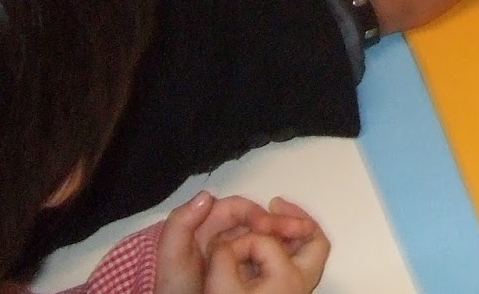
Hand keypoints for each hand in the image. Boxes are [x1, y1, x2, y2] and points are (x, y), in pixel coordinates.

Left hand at [155, 193, 325, 293]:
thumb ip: (180, 224)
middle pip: (257, 219)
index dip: (256, 213)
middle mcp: (224, 232)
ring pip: (265, 235)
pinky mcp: (245, 267)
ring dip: (286, 235)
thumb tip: (207, 195)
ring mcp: (236, 250)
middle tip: (303, 230)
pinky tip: (293, 256)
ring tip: (305, 239)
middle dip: (280, 222)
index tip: (269, 227)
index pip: (239, 209)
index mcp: (208, 224)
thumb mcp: (172, 257)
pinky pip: (266, 253)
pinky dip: (281, 251)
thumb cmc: (176, 288)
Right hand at [205, 225, 329, 293]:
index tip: (226, 250)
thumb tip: (225, 239)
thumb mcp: (220, 285)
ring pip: (308, 251)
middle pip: (314, 240)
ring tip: (272, 219)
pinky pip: (296, 262)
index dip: (243, 240)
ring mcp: (298, 290)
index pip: (267, 240)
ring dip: (292, 233)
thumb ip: (223, 254)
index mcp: (288, 278)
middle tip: (275, 205)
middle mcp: (301, 283)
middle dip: (296, 218)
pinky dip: (285, 248)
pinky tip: (265, 245)